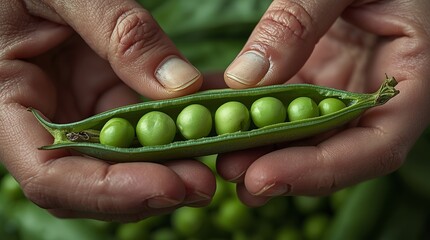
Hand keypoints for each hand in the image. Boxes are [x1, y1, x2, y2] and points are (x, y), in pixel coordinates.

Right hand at [0, 1, 214, 220]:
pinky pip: (140, 127)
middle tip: (202, 184)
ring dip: (167, 169)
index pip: (50, 174)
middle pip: (91, 181)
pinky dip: (173, 132)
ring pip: (121, 162)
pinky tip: (206, 127)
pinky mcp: (105, 98)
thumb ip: (119, 33)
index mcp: (8, 100)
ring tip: (211, 162)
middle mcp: (44, 118)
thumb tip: (181, 85)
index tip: (167, 187)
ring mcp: (78, 110)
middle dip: (147, 191)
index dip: (107, 191)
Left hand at [218, 0, 429, 205]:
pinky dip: (247, 113)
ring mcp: (341, 88)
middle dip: (281, 169)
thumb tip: (247, 78)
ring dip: (259, 150)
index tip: (265, 176)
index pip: (377, 145)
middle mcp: (373, 92)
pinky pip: (280, 104)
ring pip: (302, 134)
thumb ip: (300, 20)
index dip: (321, 169)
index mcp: (411, 74)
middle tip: (230, 173)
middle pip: (333, 150)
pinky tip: (213, 117)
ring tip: (216, 156)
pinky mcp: (313, 77)